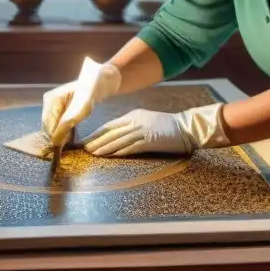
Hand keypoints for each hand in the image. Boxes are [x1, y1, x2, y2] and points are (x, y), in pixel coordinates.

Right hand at [41, 57, 121, 147]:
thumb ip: (65, 126)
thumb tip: (54, 142)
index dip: (54, 137)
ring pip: (52, 125)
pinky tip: (69, 133)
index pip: (48, 124)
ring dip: (59, 133)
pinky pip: (56, 122)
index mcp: (52, 100)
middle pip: (48, 125)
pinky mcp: (58, 107)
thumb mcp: (79, 112)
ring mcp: (52, 104)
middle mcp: (48, 101)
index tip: (62, 147)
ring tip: (69, 138)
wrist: (98, 83)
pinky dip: (62, 129)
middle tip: (67, 143)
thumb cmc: (90, 95)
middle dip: (56, 135)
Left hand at [81, 103, 229, 156]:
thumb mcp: (146, 121)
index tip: (86, 140)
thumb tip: (115, 137)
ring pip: (119, 139)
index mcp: (134, 115)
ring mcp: (143, 130)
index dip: (97, 133)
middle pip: (112, 132)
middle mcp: (136, 121)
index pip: (110, 125)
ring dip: (104, 147)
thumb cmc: (166, 126)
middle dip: (96, 141)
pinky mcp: (150, 140)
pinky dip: (120, 151)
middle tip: (83, 148)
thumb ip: (132, 127)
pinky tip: (111, 155)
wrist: (186, 128)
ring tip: (92, 153)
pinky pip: (131, 147)